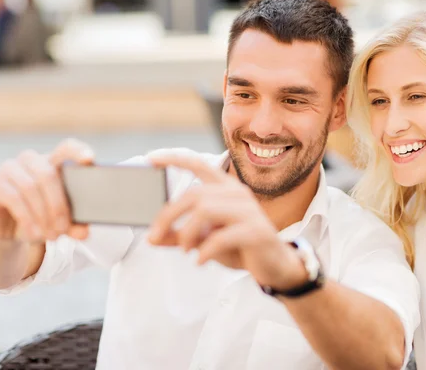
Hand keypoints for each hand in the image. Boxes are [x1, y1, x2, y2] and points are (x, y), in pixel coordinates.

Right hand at [0, 138, 94, 243]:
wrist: (7, 229)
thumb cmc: (39, 217)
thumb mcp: (59, 222)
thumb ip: (74, 224)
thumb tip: (84, 233)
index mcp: (53, 162)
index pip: (67, 148)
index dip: (78, 151)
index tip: (89, 160)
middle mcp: (31, 160)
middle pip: (48, 174)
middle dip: (58, 205)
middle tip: (63, 229)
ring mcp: (10, 169)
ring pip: (31, 187)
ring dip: (43, 215)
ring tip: (51, 235)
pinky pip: (14, 198)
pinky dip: (27, 218)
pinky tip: (34, 233)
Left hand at [148, 154, 306, 288]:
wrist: (275, 266)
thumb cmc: (240, 248)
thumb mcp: (205, 241)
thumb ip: (179, 237)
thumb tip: (151, 238)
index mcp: (227, 189)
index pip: (200, 165)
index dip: (175, 158)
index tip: (150, 158)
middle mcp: (238, 194)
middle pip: (194, 194)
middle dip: (168, 215)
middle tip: (155, 236)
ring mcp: (249, 211)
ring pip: (205, 210)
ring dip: (186, 232)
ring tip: (184, 249)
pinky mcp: (256, 231)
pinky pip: (221, 236)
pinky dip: (204, 250)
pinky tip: (200, 261)